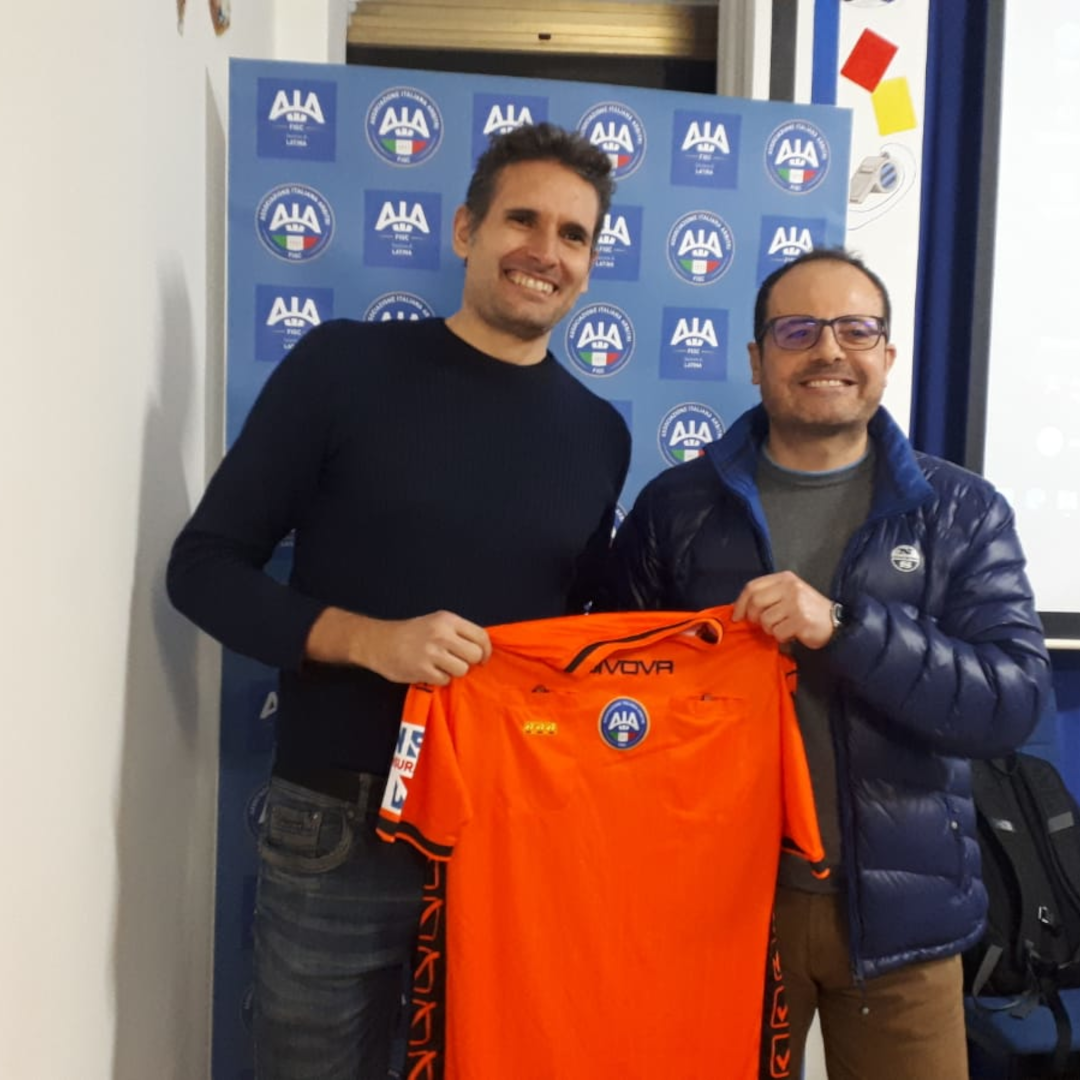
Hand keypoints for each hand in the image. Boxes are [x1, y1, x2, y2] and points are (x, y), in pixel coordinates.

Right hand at [306, 608, 491, 684]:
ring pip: (462, 670)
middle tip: (458, 662)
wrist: (379, 642)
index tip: (482, 658)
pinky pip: (445, 680)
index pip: (481, 636)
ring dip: (454, 672)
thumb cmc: (412, 633)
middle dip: (470, 662)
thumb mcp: (437, 622)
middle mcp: (442, 634)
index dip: (486, 650)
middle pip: (475, 655)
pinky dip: (439, 679)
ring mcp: (432, 652)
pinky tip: (429, 671)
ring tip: (441, 666)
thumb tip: (483, 649)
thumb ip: (458, 633)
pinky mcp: (422, 669)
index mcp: (448, 620)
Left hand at [731, 572, 834, 649]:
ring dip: (770, 629)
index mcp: (785, 578)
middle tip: (761, 625)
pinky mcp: (801, 620)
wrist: (834, 623)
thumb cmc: (806, 610)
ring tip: (782, 627)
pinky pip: (778, 632)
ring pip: (765, 620)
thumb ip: (767, 596)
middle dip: (754, 618)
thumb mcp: (788, 594)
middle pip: (756, 602)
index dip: (740, 603)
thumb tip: (740, 607)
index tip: (737, 616)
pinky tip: (791, 634)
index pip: (752, 587)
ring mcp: (796, 603)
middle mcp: (790, 587)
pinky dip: (781, 637)